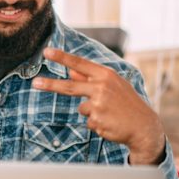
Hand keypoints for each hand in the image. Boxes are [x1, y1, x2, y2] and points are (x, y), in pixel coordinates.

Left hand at [32, 48, 165, 164]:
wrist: (143, 126)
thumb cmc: (126, 103)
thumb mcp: (112, 86)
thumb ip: (91, 79)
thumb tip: (71, 71)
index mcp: (106, 75)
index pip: (80, 63)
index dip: (62, 57)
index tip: (47, 52)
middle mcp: (102, 87)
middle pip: (70, 86)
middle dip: (50, 84)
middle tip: (35, 83)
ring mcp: (99, 105)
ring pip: (81, 108)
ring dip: (91, 112)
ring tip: (109, 114)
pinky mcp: (97, 120)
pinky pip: (88, 121)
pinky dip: (97, 123)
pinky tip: (110, 122)